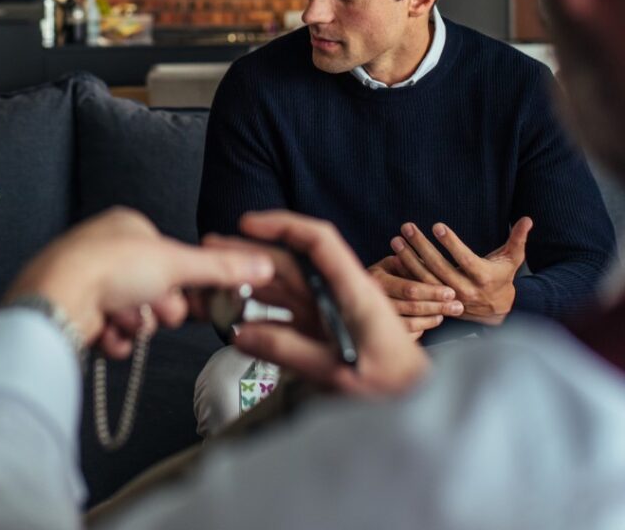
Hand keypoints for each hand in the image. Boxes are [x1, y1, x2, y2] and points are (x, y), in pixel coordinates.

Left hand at [4, 207, 275, 358]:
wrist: (58, 298)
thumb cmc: (112, 267)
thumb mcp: (178, 263)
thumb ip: (221, 268)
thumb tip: (265, 264)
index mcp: (128, 226)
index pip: (170, 259)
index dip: (181, 284)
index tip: (189, 297)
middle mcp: (106, 249)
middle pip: (154, 291)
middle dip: (157, 308)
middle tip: (153, 309)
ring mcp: (88, 281)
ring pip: (133, 315)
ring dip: (134, 325)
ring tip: (119, 318)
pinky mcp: (74, 312)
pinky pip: (110, 334)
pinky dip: (113, 339)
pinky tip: (105, 333)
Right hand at [222, 211, 429, 396]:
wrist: (418, 406)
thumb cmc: (393, 388)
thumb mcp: (340, 373)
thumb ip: (289, 351)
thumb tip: (239, 335)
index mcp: (354, 290)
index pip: (319, 241)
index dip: (283, 225)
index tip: (247, 224)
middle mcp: (339, 293)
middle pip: (291, 261)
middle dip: (252, 252)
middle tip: (212, 248)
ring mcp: (330, 310)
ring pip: (284, 285)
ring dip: (251, 280)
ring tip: (216, 277)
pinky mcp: (324, 330)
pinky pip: (286, 312)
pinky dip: (261, 310)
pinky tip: (237, 313)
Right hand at [367, 255, 464, 338]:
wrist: (359, 290)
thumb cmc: (384, 273)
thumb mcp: (391, 263)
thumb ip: (408, 263)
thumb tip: (427, 262)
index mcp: (378, 279)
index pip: (409, 289)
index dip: (431, 292)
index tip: (450, 292)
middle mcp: (376, 300)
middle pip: (412, 307)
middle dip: (437, 306)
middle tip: (458, 307)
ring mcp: (378, 316)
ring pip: (409, 324)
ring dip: (431, 319)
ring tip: (445, 313)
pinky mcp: (383, 330)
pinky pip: (405, 334)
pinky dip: (421, 329)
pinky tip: (433, 320)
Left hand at [390, 218, 532, 324]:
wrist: (497, 311)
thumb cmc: (502, 278)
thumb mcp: (512, 259)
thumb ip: (518, 239)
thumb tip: (528, 219)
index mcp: (484, 277)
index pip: (465, 259)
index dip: (451, 243)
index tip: (437, 225)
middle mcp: (466, 290)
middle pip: (440, 267)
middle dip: (421, 246)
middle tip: (407, 228)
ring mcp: (451, 298)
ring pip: (426, 278)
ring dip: (408, 259)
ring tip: (396, 240)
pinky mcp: (439, 302)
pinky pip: (420, 287)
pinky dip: (407, 273)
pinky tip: (394, 257)